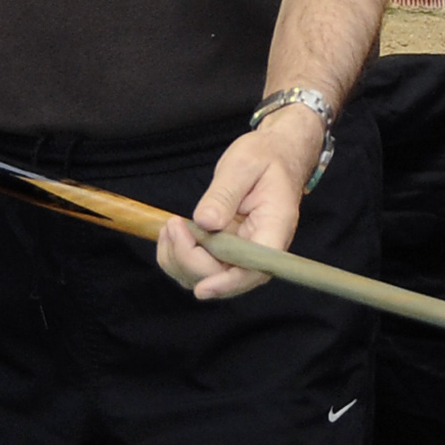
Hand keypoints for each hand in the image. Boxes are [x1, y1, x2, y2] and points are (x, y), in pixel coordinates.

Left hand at [158, 105, 326, 299]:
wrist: (273, 156)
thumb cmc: (264, 157)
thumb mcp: (244, 165)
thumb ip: (225, 194)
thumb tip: (205, 222)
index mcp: (274, 230)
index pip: (254, 270)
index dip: (228, 283)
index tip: (202, 289)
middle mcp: (258, 250)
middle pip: (223, 276)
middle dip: (190, 258)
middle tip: (173, 224)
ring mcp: (239, 253)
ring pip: (204, 277)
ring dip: (178, 259)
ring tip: (170, 226)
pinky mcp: (223, 250)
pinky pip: (196, 266)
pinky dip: (176, 255)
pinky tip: (172, 232)